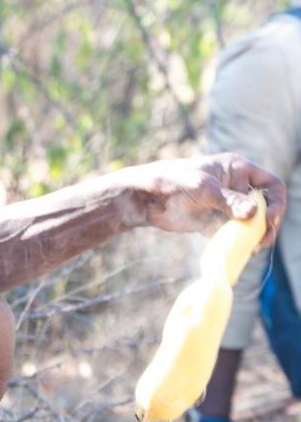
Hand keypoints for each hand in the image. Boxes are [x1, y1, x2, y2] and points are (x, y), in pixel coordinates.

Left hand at [125, 152, 285, 249]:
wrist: (146, 199)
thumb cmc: (173, 182)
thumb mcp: (203, 188)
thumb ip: (228, 200)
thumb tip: (254, 213)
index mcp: (238, 169)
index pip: (271, 184)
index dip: (276, 202)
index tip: (269, 220)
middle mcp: (236, 187)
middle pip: (265, 208)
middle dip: (266, 225)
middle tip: (260, 242)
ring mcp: (226, 206)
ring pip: (251, 224)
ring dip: (253, 237)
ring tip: (250, 249)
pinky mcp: (214, 222)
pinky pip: (233, 234)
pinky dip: (237, 243)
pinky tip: (235, 252)